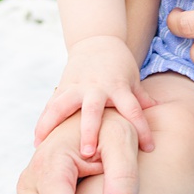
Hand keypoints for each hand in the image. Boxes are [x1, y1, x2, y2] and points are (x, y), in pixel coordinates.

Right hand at [35, 35, 155, 156]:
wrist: (97, 40)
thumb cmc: (119, 65)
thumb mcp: (132, 79)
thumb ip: (141, 97)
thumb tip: (156, 109)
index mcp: (119, 87)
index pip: (134, 110)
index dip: (142, 128)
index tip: (148, 148)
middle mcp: (97, 88)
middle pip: (93, 110)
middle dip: (90, 131)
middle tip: (88, 153)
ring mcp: (77, 87)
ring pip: (62, 106)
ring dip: (53, 125)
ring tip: (43, 146)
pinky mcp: (63, 87)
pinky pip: (51, 106)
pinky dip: (43, 122)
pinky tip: (38, 140)